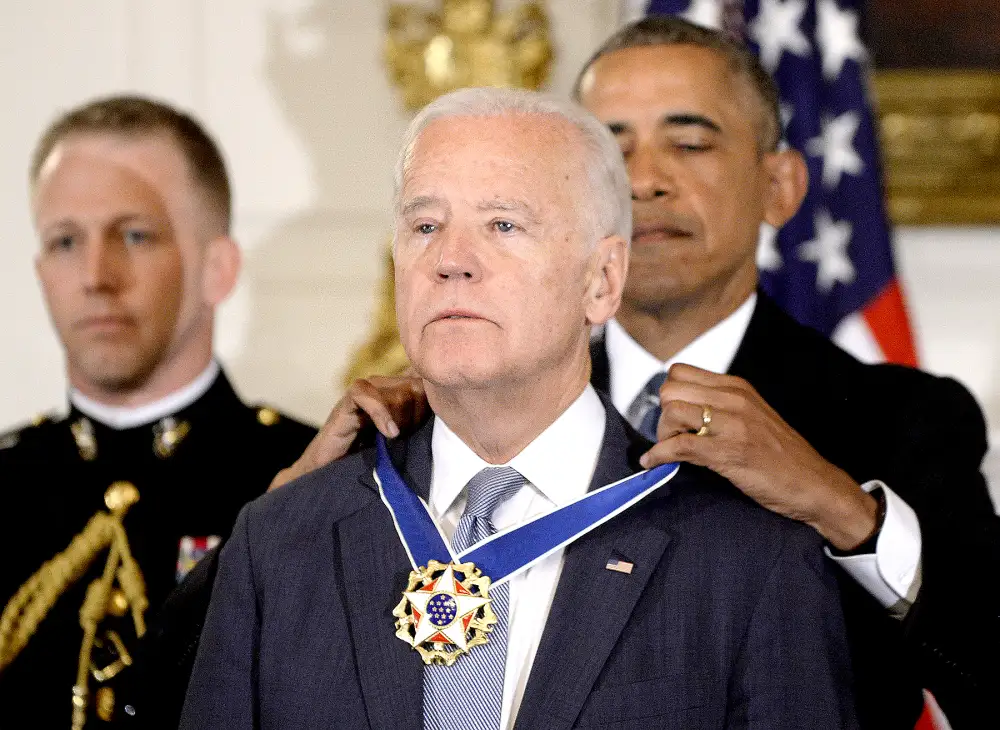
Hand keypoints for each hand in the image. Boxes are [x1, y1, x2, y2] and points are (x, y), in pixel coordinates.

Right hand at [270, 375, 428, 489]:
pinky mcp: (347, 403)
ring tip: (397, 439)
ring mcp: (366, 393)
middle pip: (417, 387)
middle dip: (420, 414)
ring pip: (397, 390)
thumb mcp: (407, 444)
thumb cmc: (373, 462)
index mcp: (402, 394)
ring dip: (403, 417)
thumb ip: (425, 428)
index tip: (438, 427)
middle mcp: (385, 388)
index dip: (436, 402)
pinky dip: (381, 413)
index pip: (428, 383)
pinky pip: (365, 392)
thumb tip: (456, 423)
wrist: (330, 472)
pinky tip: (389, 433)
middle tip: (411, 437)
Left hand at [639, 364, 877, 550]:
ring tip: (671, 451)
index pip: (680, 372)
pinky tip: (655, 463)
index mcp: (737, 387)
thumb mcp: (752, 416)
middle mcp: (734, 399)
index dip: (669, 396)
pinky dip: (660, 455)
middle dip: (661, 415)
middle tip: (671, 437)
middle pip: (670, 390)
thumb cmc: (781, 455)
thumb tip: (680, 411)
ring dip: (662, 435)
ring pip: (672, 412)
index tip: (673, 418)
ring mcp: (733, 425)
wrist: (815, 484)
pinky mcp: (730, 452)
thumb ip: (721, 407)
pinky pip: (680, 446)